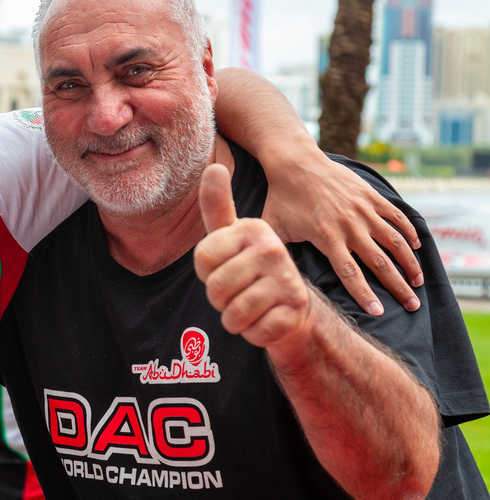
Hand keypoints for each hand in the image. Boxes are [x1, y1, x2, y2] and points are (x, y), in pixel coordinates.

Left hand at [194, 164, 311, 349]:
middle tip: (237, 291)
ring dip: (234, 318)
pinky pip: (254, 332)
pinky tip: (265, 320)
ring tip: (249, 306)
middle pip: (216, 288)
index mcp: (254, 229)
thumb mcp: (229, 235)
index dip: (206, 272)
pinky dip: (253, 333)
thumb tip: (214, 166)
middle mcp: (273, 250)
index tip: (223, 266)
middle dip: (219, 299)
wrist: (291, 306)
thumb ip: (216, 205)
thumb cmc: (250, 267)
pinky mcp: (296, 310)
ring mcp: (287, 280)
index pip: (203, 258)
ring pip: (234, 313)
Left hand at [261, 152, 421, 315]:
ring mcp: (363, 209)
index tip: (380, 312)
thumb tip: (272, 277)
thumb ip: (276, 252)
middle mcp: (349, 225)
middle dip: (398, 287)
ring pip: (395, 241)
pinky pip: (396, 216)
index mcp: (326, 237)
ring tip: (418, 282)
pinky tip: (415, 246)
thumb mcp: (274, 228)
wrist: (295, 161)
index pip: (350, 274)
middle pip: (379, 263)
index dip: (365, 295)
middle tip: (412, 305)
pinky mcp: (370, 195)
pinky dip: (408, 232)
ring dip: (409, 263)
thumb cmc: (280, 197)